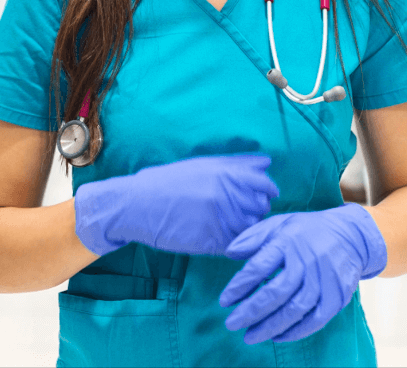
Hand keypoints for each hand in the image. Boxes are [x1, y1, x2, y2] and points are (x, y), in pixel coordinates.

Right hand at [75, 154, 279, 256]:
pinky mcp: (211, 241)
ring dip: (248, 228)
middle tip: (243, 211)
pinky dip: (236, 244)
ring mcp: (220, 218)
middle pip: (261, 207)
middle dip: (257, 210)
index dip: (268, 191)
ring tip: (231, 225)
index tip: (265, 195)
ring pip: (252, 228)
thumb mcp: (203, 165)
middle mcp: (227, 194)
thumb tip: (267, 162)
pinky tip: (222, 239)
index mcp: (226, 173)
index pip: (265, 184)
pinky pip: (237, 245)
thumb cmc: (168, 181)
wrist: (138, 203)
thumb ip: (236, 163)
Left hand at [219, 203, 386, 343]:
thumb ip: (253, 237)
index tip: (224, 301)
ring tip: (250, 336)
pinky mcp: (336, 297)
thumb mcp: (279, 223)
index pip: (258, 267)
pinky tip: (277, 336)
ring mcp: (322, 281)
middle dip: (250, 311)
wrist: (349, 236)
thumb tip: (229, 252)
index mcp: (287, 241)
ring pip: (293, 310)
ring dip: (269, 326)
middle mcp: (305, 262)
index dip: (239, 286)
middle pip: (275, 293)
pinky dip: (295, 332)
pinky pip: (314, 320)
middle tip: (231, 324)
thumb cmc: (306, 230)